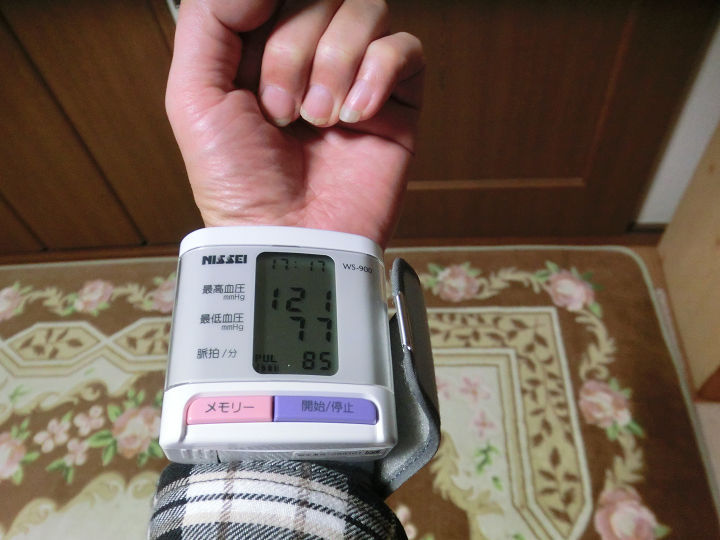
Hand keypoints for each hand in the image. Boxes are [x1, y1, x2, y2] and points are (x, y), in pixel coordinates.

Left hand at [166, 0, 423, 247]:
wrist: (289, 239)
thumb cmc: (238, 182)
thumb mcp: (194, 95)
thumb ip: (211, 19)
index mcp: (261, 48)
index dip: (270, 6)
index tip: (256, 27)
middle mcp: (311, 56)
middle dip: (295, 49)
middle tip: (282, 111)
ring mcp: (356, 77)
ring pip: (366, 10)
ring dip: (336, 63)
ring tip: (319, 118)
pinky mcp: (396, 103)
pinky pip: (405, 49)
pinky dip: (378, 74)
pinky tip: (356, 116)